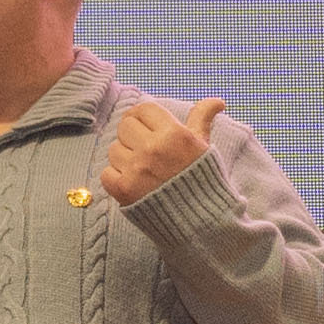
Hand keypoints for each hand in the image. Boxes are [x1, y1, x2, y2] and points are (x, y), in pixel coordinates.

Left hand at [95, 95, 223, 205]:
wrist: (201, 223)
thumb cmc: (202, 181)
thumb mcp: (204, 147)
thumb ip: (202, 119)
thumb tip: (217, 101)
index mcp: (174, 134)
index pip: (143, 109)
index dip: (142, 116)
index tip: (143, 126)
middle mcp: (154, 149)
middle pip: (125, 126)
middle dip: (132, 135)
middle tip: (143, 149)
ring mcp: (137, 169)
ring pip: (113, 149)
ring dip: (124, 158)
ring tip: (142, 169)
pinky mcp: (124, 189)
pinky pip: (106, 173)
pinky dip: (116, 178)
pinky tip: (134, 183)